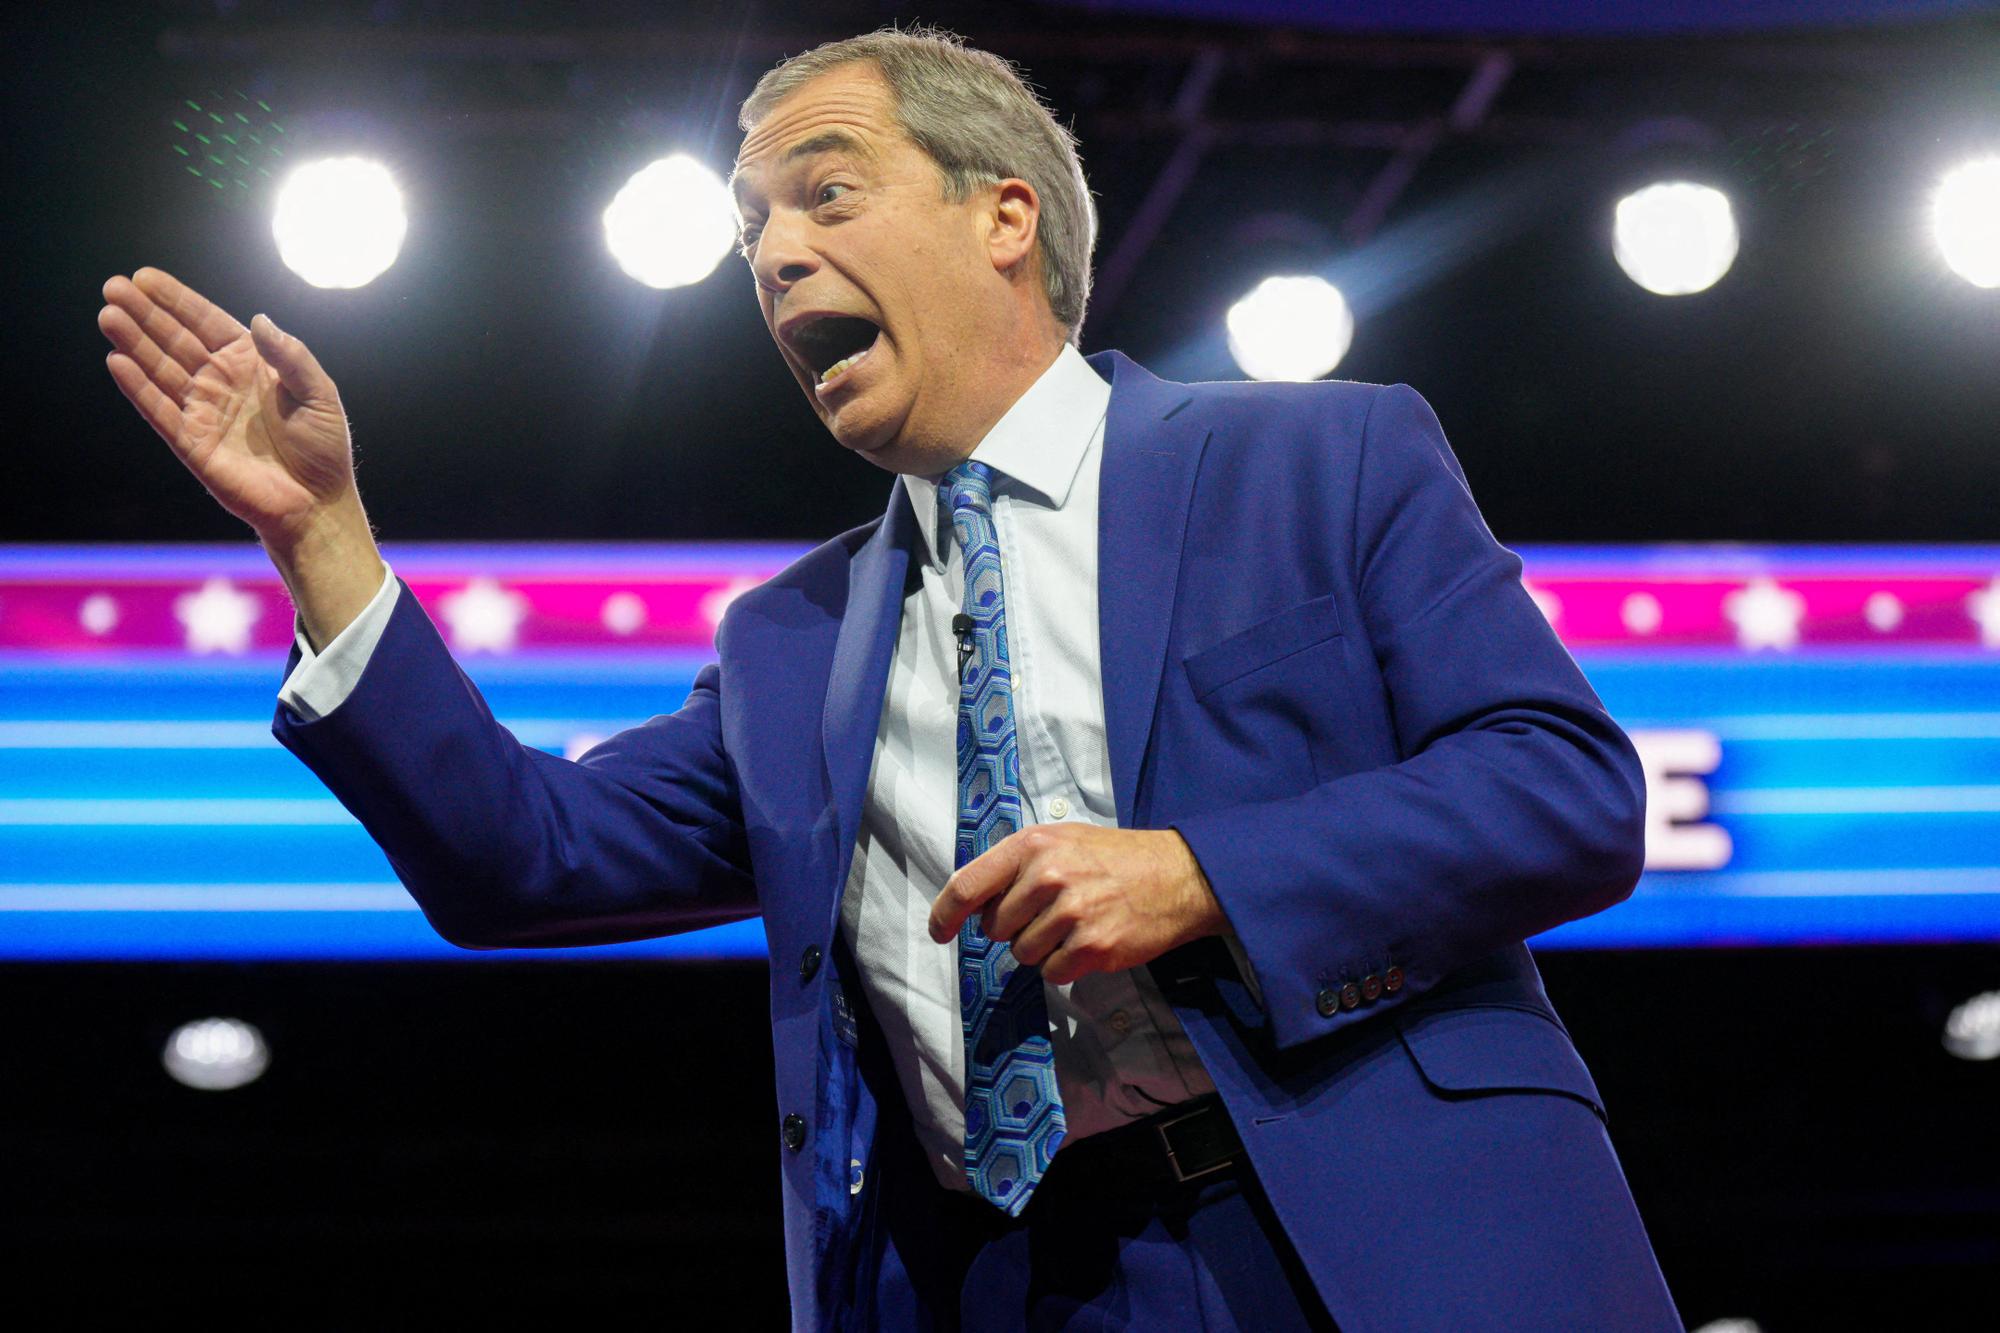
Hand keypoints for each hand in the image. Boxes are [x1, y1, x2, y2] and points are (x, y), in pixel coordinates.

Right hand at [98, 268, 354, 545]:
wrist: (317, 503)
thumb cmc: (322, 448)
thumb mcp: (319, 394)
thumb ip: (291, 357)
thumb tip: (258, 319)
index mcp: (251, 364)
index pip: (207, 323)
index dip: (177, 300)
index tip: (145, 277)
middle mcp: (222, 383)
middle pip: (176, 340)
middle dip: (145, 313)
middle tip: (113, 287)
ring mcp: (204, 411)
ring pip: (161, 369)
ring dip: (134, 343)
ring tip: (109, 315)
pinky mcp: (191, 442)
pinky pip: (159, 410)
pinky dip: (138, 387)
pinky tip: (117, 362)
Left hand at [927, 824, 1230, 986]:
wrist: (1178, 876)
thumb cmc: (1113, 858)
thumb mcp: (1061, 840)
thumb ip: (1015, 865)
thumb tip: (970, 903)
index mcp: (1033, 844)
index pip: (967, 885)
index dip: (945, 915)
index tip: (940, 932)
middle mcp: (1047, 875)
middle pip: (995, 928)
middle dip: (1013, 930)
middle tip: (1048, 914)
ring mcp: (1071, 912)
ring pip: (1022, 954)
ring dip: (1042, 949)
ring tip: (1074, 925)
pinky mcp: (1093, 946)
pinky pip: (1052, 973)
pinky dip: (1066, 966)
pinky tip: (1089, 942)